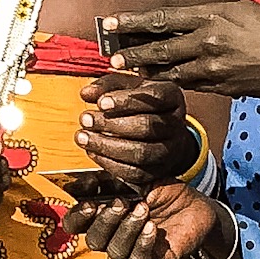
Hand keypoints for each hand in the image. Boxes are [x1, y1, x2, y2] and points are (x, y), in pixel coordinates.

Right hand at [62, 181, 221, 258]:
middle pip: (94, 240)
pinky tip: (152, 228)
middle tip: (121, 203)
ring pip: (115, 251)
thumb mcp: (136, 178)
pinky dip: (142, 244)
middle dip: (104, 221)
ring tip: (143, 209)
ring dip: (127, 229)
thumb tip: (86, 170)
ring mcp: (132, 251)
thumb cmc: (165, 192)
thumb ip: (111, 176)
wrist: (197, 206)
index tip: (89, 203)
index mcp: (104, 217)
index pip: (76, 224)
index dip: (77, 216)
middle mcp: (114, 237)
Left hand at [75, 75, 195, 186]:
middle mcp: (176, 125)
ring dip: (106, 146)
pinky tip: (92, 151)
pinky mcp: (158, 172)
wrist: (162, 134)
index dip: (127, 100)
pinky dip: (109, 163)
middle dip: (111, 124)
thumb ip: (108, 86)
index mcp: (172, 98)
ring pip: (141, 153)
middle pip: (147, 126)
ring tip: (83, 137)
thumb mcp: (129, 87)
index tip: (100, 103)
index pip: (154, 98)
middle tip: (85, 119)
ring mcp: (170, 151)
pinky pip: (135, 173)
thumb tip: (86, 93)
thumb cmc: (142, 105)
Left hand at [103, 1, 259, 119]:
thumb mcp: (243, 10)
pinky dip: (170, 82)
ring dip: (146, 71)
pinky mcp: (220, 86)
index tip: (112, 21)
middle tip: (108, 54)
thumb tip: (190, 21)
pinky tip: (156, 83)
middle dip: (131, 51)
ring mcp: (213, 66)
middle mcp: (208, 40)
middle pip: (159, 47)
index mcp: (213, 14)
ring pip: (170, 70)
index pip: (163, 18)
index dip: (134, 21)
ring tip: (125, 71)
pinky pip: (188, 84)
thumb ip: (213, 16)